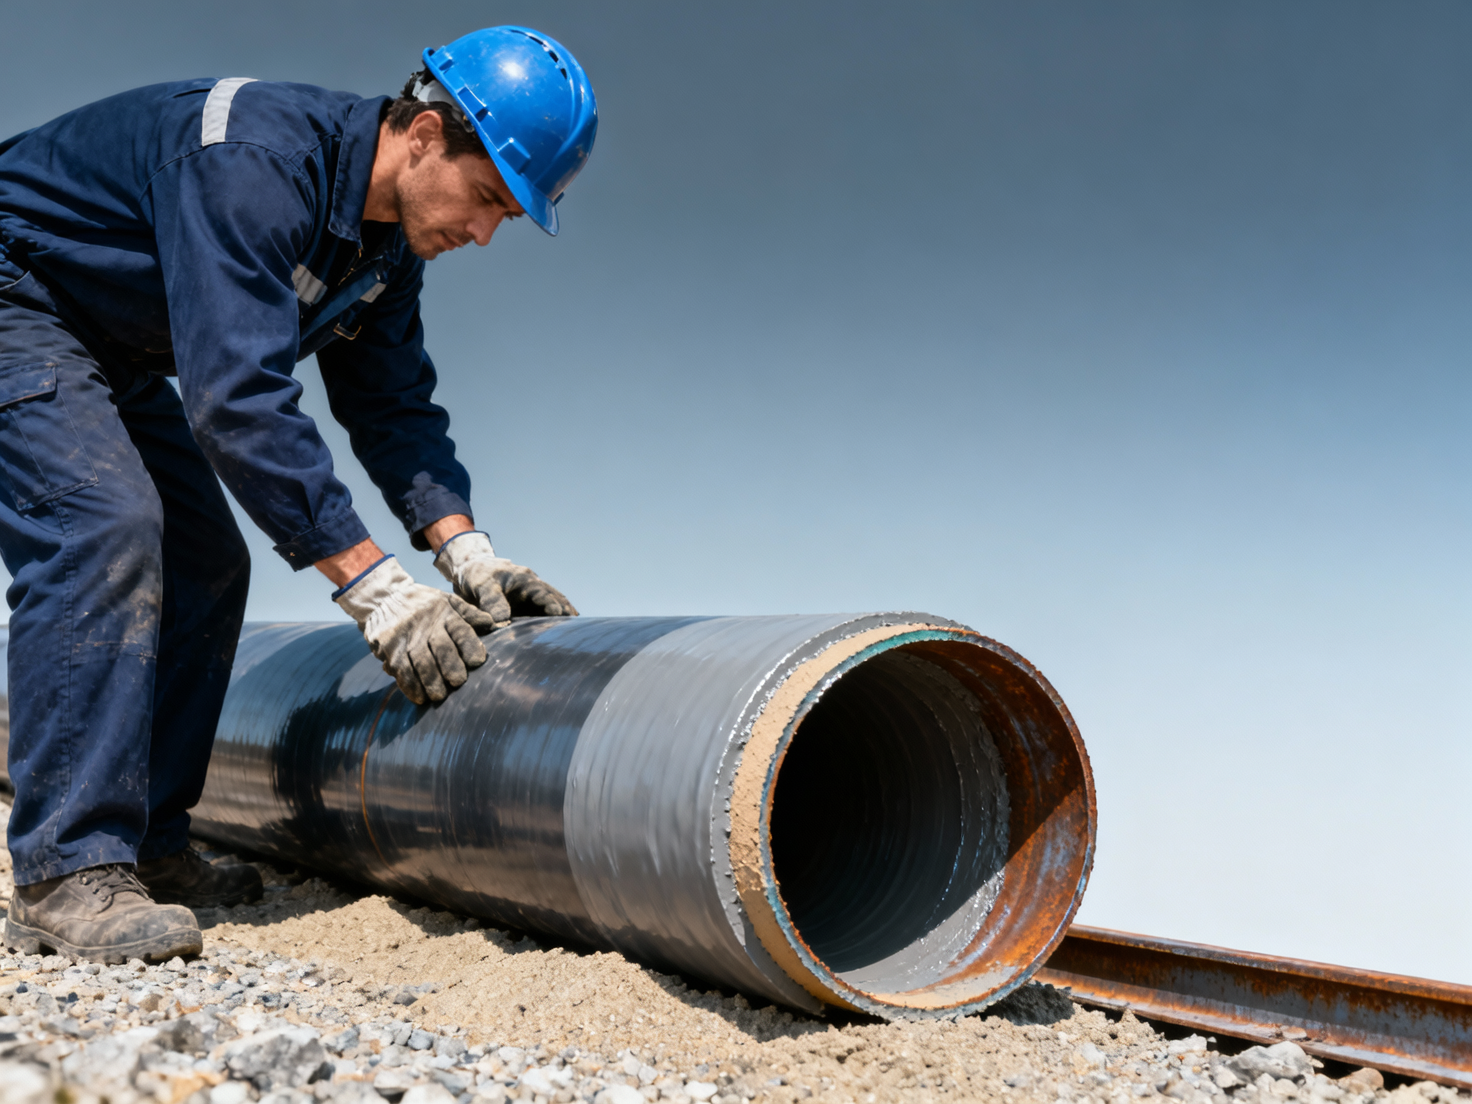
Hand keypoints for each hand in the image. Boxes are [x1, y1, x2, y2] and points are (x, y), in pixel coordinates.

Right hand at [333, 556, 494, 703]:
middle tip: (459, 682)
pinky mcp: (389, 648)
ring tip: (439, 696)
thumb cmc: (423, 604)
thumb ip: (469, 614)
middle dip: (450, 666)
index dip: (470, 645)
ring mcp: (406, 637)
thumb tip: (495, 624)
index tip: (478, 661)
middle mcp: (425, 624)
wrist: (383, 598)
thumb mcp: (447, 601)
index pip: (460, 629)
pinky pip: (401, 670)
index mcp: (444, 612)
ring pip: (420, 662)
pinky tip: (419, 697)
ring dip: (431, 681)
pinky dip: (410, 686)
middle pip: (440, 648)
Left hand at [433, 531, 578, 628]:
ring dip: (564, 615)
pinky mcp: (527, 604)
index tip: (561, 618)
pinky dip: (555, 618)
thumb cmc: (477, 576)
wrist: (471, 569)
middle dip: (566, 612)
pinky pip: (544, 611)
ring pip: (554, 603)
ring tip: (576, 632)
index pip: (543, 594)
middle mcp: (533, 586)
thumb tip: (503, 624)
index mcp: (525, 580)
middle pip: (556, 598)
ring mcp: (532, 595)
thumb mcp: (482, 586)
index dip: (553, 606)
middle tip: (578, 630)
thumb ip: (492, 603)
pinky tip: (561, 631)